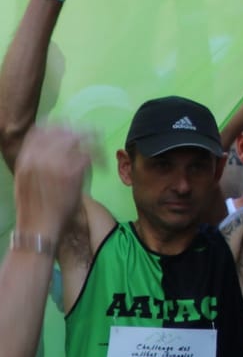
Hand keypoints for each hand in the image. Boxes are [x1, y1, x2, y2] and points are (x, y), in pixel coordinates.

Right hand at [11, 126, 93, 242]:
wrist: (37, 229)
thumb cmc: (33, 209)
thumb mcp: (25, 181)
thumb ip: (37, 163)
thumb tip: (54, 150)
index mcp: (25, 158)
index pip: (41, 129)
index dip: (58, 127)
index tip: (70, 130)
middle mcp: (38, 156)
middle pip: (62, 130)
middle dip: (80, 131)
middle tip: (93, 136)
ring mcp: (54, 163)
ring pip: (78, 138)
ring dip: (93, 141)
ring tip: (101, 151)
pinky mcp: (71, 172)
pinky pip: (89, 155)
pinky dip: (100, 159)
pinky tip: (103, 167)